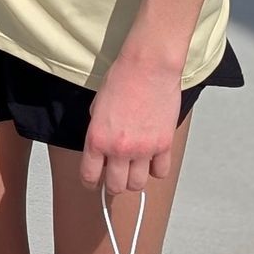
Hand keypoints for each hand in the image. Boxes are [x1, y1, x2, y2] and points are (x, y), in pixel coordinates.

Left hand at [81, 53, 180, 194]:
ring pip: (138, 184)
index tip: (92, 182)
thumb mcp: (97, 105)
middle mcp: (119, 149)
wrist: (148, 67)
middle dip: (113, 185)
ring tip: (133, 169)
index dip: (89, 182)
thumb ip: (98, 129)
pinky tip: (152, 160)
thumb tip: (103, 144)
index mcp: (97, 138)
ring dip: (134, 180)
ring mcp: (143, 149)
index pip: (89, 176)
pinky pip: (161, 172)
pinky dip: (156, 170)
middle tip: (114, 177)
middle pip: (116, 186)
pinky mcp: (164, 145)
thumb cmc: (121, 79)